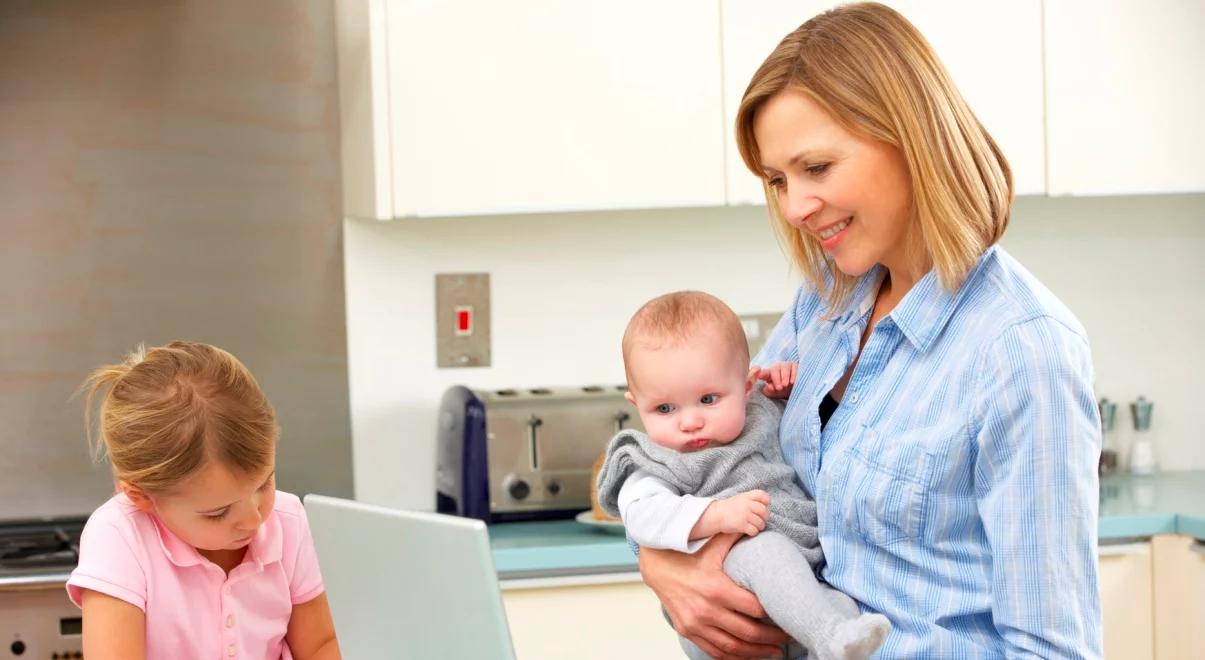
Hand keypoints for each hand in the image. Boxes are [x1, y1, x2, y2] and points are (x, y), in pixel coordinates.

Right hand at [639, 534, 790, 658]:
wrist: (655, 565)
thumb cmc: (685, 553)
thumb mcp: (711, 542)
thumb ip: (736, 533)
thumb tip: (759, 523)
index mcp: (716, 587)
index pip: (754, 608)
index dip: (774, 613)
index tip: (787, 615)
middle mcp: (706, 609)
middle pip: (748, 631)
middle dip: (772, 637)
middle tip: (788, 637)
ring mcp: (696, 623)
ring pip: (733, 646)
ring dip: (756, 652)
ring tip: (774, 651)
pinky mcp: (687, 631)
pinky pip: (714, 651)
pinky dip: (733, 657)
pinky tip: (748, 655)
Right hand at [710, 490, 769, 536]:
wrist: (716, 515)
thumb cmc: (730, 508)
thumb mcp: (740, 498)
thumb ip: (752, 499)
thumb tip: (767, 505)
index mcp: (746, 496)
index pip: (763, 496)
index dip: (766, 502)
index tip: (764, 506)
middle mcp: (746, 504)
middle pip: (764, 511)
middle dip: (765, 518)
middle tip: (761, 521)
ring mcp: (744, 514)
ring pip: (760, 523)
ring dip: (759, 527)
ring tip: (755, 527)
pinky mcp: (741, 525)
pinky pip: (754, 531)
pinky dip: (753, 532)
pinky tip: (750, 531)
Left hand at [755, 362, 797, 398]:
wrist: (794, 390)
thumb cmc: (782, 391)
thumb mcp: (774, 393)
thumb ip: (770, 391)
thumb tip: (769, 387)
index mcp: (768, 374)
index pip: (764, 373)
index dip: (761, 374)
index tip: (759, 376)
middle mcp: (776, 368)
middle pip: (775, 369)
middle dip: (776, 379)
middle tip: (779, 388)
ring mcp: (786, 365)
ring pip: (785, 367)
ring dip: (785, 376)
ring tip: (785, 385)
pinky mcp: (794, 366)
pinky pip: (794, 367)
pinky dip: (793, 374)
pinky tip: (792, 382)